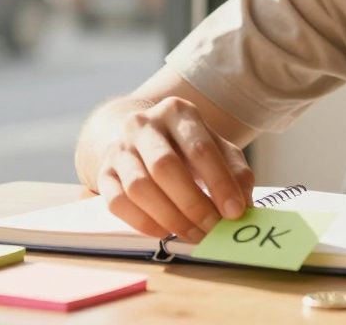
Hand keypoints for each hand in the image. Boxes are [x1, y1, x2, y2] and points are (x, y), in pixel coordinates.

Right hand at [97, 97, 254, 243]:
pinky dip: (143, 223)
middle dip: (193, 204)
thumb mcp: (217, 148)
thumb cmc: (187, 145)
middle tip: (213, 229)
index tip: (235, 212)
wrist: (142, 136)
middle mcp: (143, 124)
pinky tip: (165, 232)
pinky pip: (118, 202)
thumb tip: (242, 207)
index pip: (200, 148)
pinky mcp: (103, 173)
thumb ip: (235, 173)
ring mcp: (119, 148)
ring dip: (170, 218)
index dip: (219, 183)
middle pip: (165, 167)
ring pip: (139, 187)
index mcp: (178, 111)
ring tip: (194, 234)